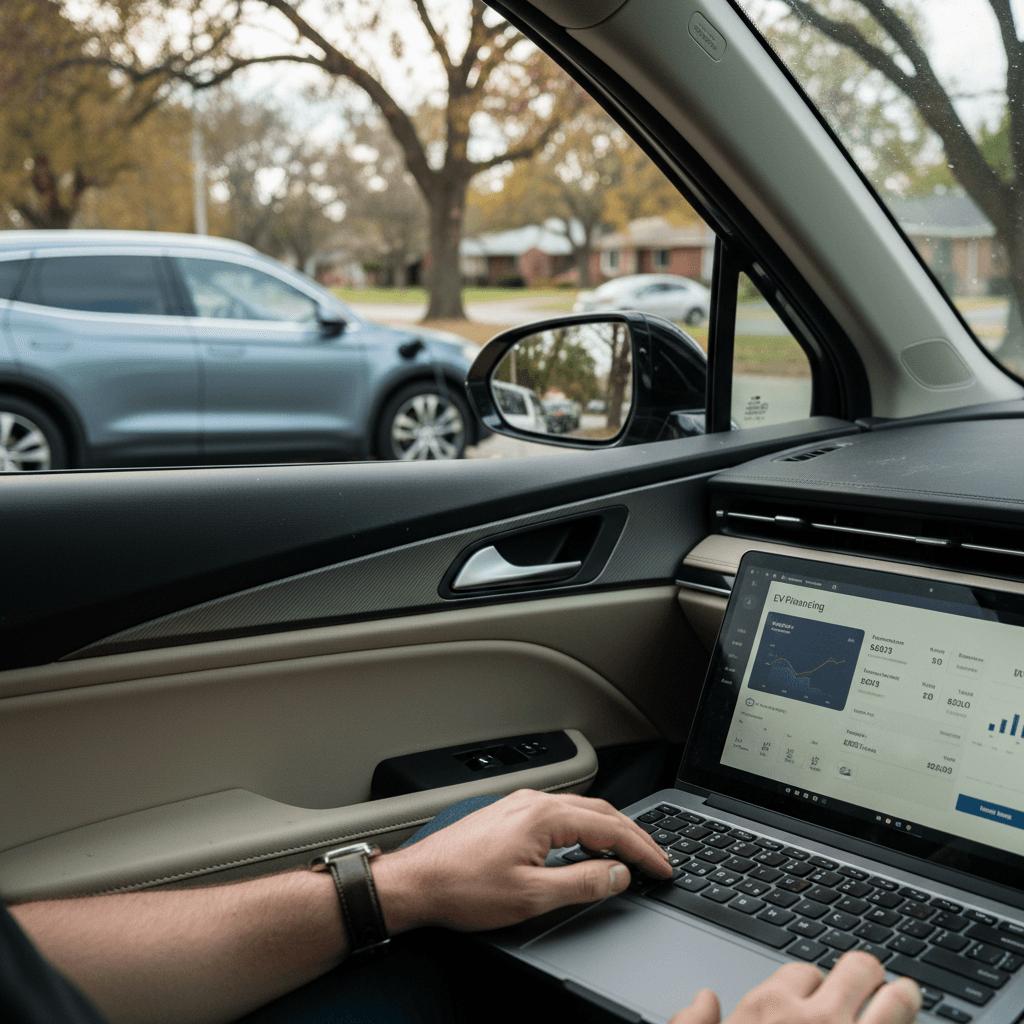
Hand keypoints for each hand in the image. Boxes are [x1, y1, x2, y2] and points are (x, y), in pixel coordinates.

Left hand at [371, 789, 672, 932]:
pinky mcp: (508, 814)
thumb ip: (582, 884)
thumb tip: (618, 875)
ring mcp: (519, 804)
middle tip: (656, 859)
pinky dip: (585, 827)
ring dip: (610, 829)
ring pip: (580, 810)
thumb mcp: (531, 896)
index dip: (643, 849)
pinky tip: (587, 844)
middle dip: (633, 834)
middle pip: (600, 811)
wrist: (416, 882)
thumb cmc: (462, 888)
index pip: (611, 828)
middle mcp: (534, 801)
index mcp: (545, 815)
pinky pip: (560, 813)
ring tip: (630, 852)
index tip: (663, 867)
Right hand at [669, 952, 920, 1023]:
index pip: (804, 971)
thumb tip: (704, 999)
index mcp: (770, 1008)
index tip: (817, 999)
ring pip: (898, 1000)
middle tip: (876, 986)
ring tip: (907, 998)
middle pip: (858, 968)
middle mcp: (819, 1018)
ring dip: (903, 998)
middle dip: (867, 975)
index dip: (812, 986)